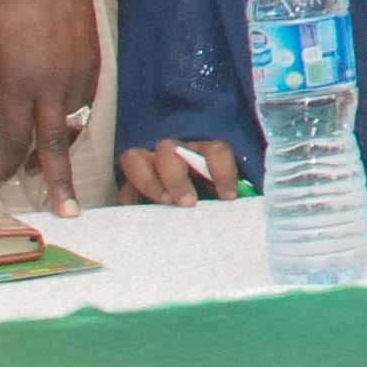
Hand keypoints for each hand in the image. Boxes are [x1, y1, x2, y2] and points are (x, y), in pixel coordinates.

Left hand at [0, 0, 103, 218]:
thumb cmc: (8, 8)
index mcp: (19, 84)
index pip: (13, 140)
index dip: (4, 166)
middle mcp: (52, 87)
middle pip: (53, 148)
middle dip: (58, 185)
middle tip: (67, 213)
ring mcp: (77, 77)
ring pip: (72, 127)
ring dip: (62, 154)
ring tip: (53, 175)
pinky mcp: (93, 66)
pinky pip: (85, 104)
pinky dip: (75, 122)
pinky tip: (65, 128)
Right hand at [118, 138, 240, 206]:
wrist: (186, 213)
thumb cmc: (210, 198)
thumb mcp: (222, 193)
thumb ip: (228, 194)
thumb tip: (243, 202)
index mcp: (203, 151)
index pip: (215, 151)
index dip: (223, 172)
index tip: (229, 197)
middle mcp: (173, 152)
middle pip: (170, 150)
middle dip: (177, 176)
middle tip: (188, 202)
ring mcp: (146, 164)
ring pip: (136, 158)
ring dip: (149, 182)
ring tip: (163, 204)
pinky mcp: (129, 185)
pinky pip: (123, 189)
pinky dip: (129, 202)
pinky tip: (140, 216)